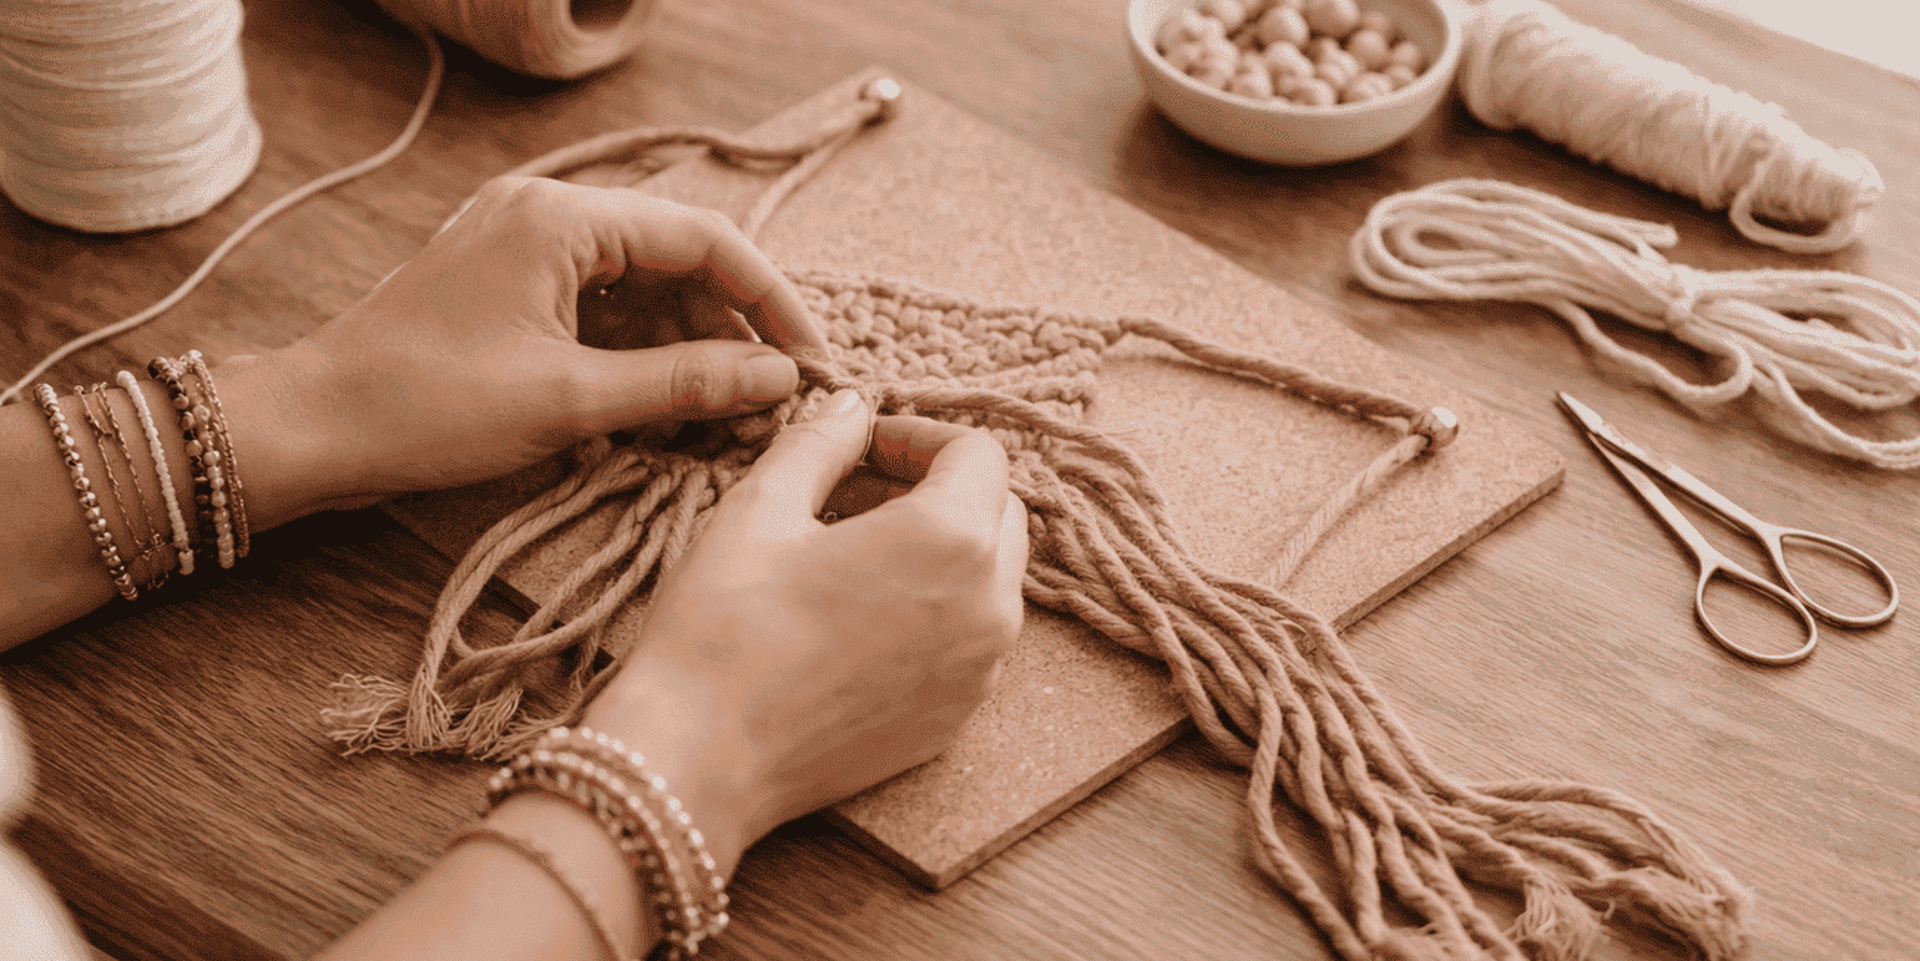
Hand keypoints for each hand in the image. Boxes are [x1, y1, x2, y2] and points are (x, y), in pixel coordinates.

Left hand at [226, 176, 822, 520]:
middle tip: (772, 401)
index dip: (771, 301)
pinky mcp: (513, 292)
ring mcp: (526, 251)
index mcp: (562, 218)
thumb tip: (782, 379)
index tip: (812, 361)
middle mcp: (547, 216)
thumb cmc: (425, 406)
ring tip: (722, 420)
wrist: (311, 430)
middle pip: (679, 263)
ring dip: (688, 353)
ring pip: (645, 293)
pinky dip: (640, 361)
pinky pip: (603, 315)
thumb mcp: (573, 400)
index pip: (705, 239)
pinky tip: (663, 415)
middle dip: (731, 333)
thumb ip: (688, 383)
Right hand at [579, 391, 1027, 871]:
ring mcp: (979, 671)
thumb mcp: (762, 507)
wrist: (702, 756)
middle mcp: (989, 606)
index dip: (919, 434)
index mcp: (951, 540)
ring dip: (940, 549)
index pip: (978, 454)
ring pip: (990, 579)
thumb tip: (853, 408)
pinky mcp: (955, 718)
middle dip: (937, 488)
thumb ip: (823, 443)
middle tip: (856, 491)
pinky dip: (934, 611)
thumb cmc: (724, 625)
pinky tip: (859, 616)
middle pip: (998, 512)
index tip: (864, 444)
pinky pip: (969, 641)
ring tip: (854, 552)